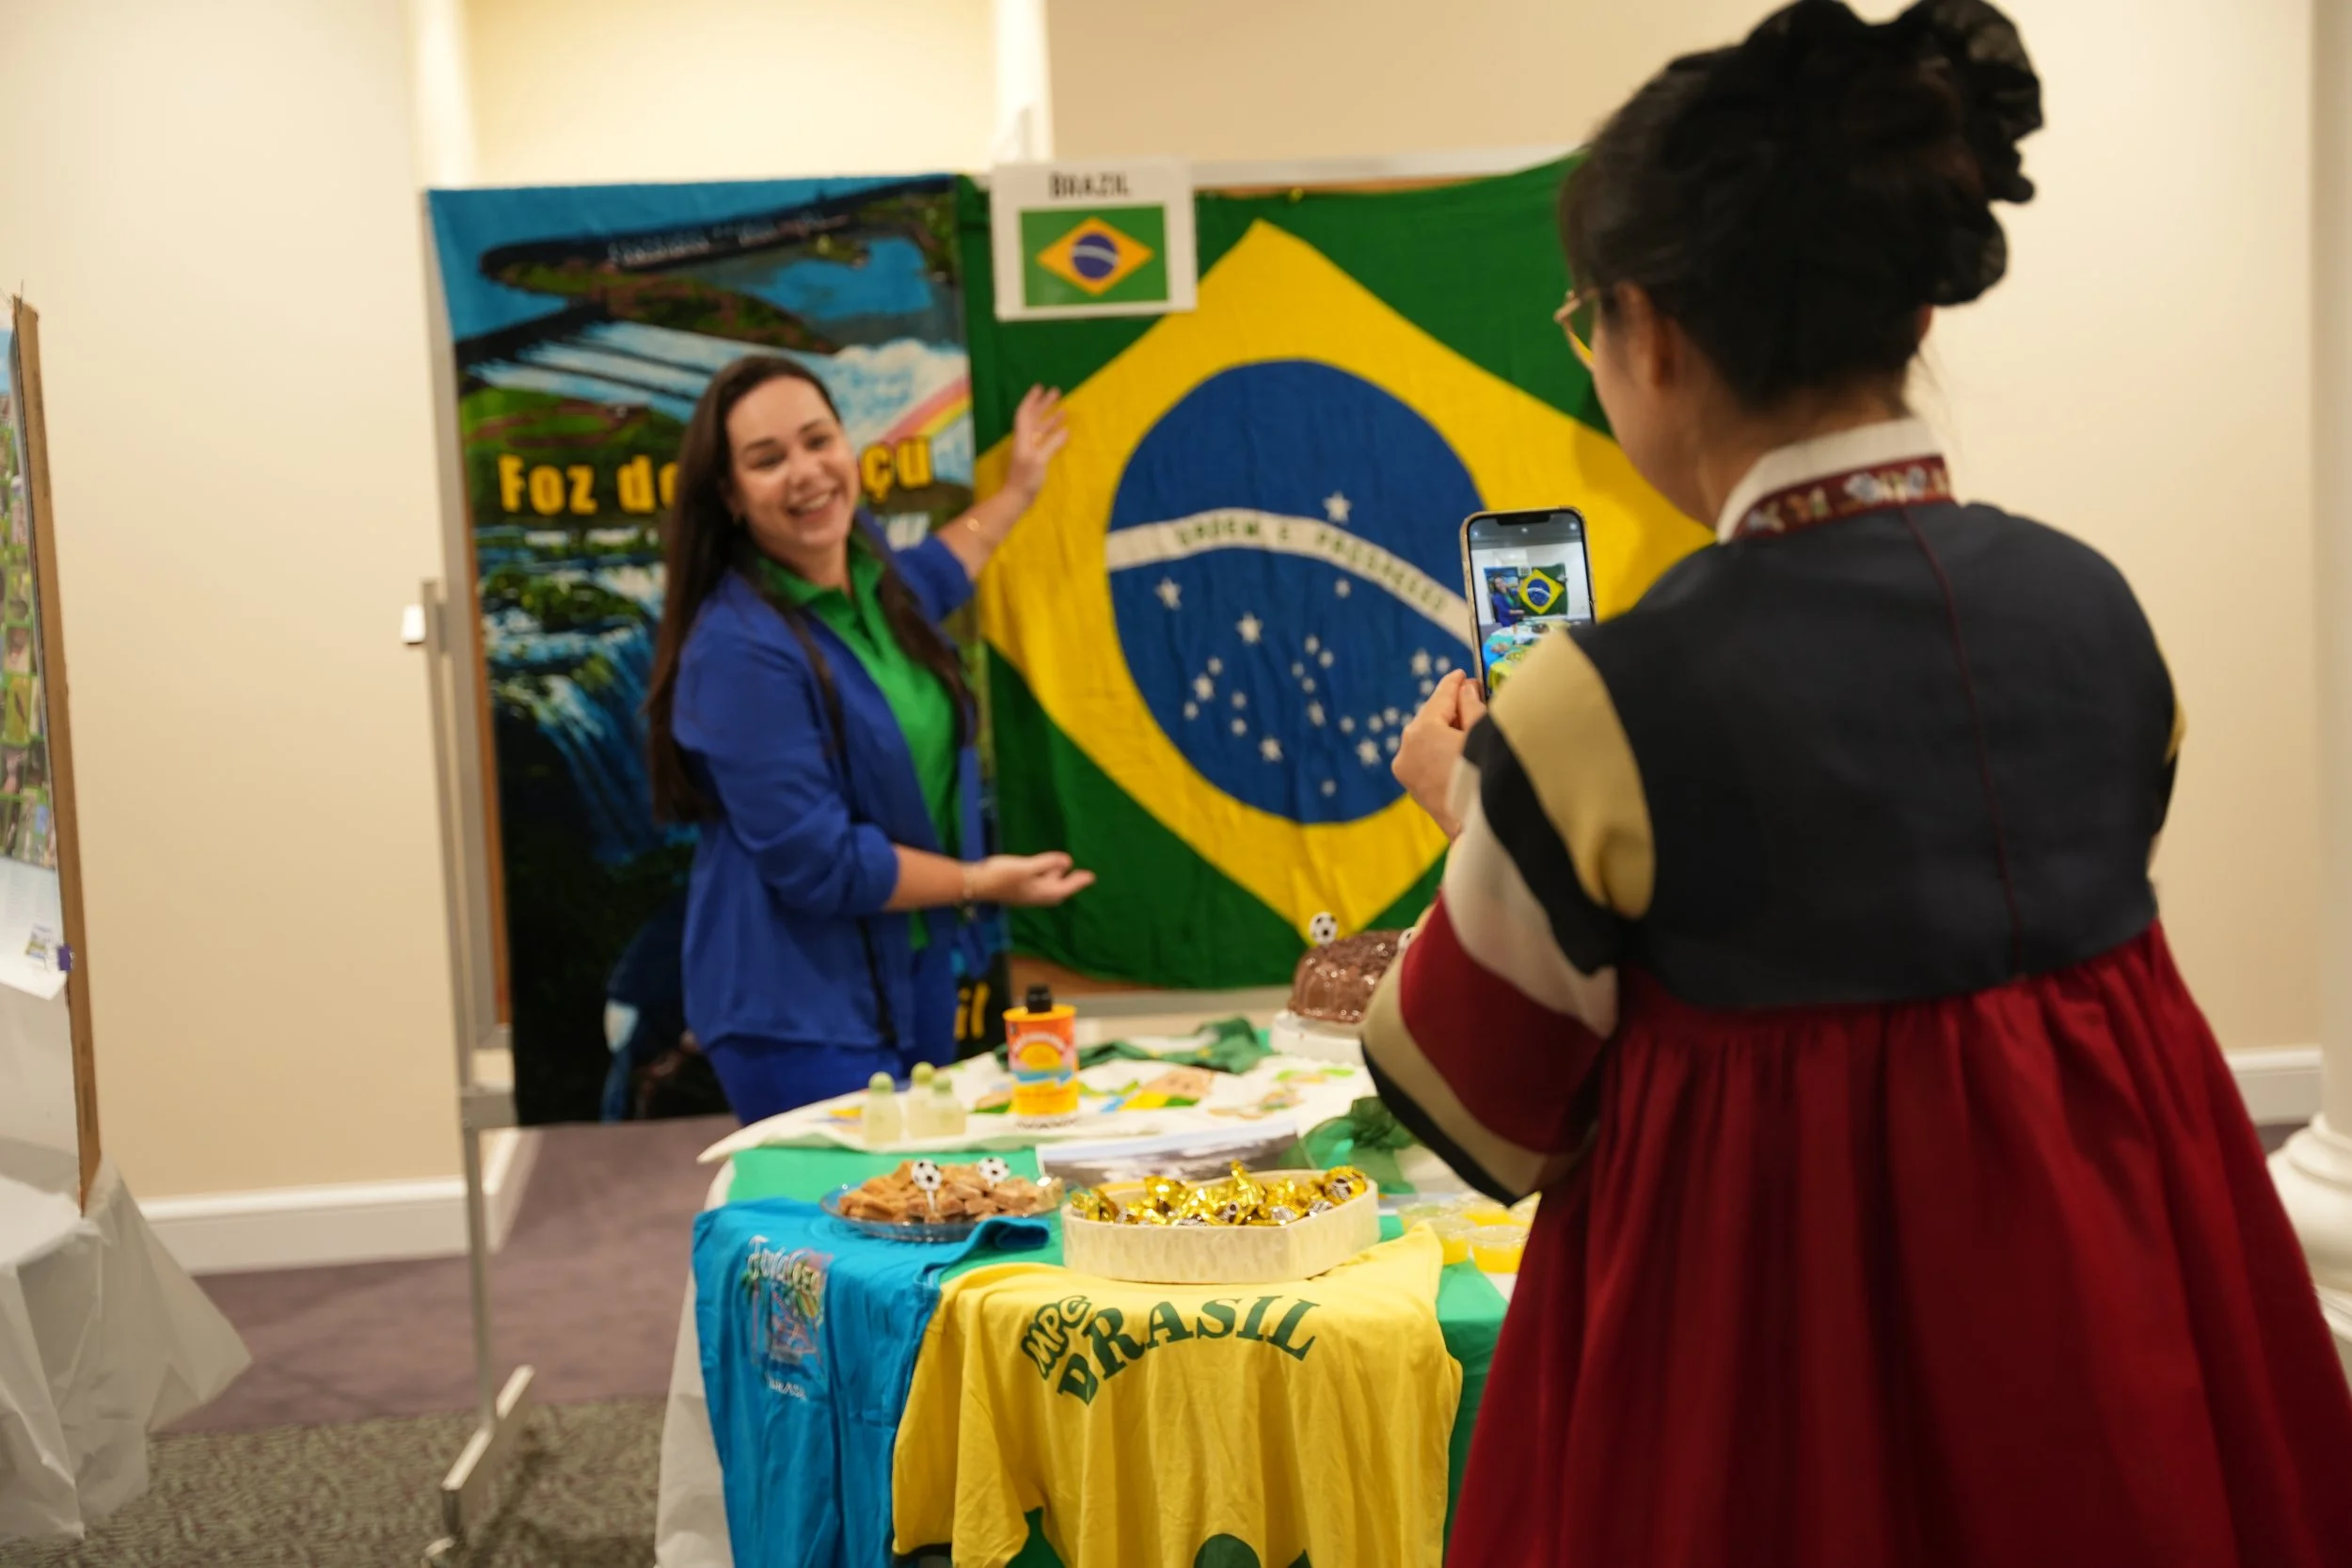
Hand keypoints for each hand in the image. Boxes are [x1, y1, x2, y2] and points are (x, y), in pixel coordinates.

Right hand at [972, 851, 1094, 907]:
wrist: (976, 884)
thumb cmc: (1003, 874)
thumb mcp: (1028, 866)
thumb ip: (1048, 863)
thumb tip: (1068, 861)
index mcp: (1042, 891)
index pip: (1066, 887)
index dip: (1079, 881)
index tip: (1091, 876)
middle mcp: (1036, 896)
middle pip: (1058, 890)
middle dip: (1069, 883)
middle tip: (1081, 874)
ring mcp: (1025, 895)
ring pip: (1048, 888)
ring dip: (1057, 880)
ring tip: (1064, 870)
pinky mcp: (1017, 890)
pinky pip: (1038, 886)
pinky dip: (1046, 878)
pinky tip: (1042, 871)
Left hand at [1002, 386, 1068, 508]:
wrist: (1016, 498)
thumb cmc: (1026, 479)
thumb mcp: (1039, 459)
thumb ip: (1052, 444)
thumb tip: (1065, 431)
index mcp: (1023, 437)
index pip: (1025, 413)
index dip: (1031, 400)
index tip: (1040, 388)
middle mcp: (1025, 440)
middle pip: (1033, 417)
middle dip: (1043, 404)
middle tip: (1056, 393)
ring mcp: (1029, 449)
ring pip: (1039, 428)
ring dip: (1050, 418)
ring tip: (1064, 410)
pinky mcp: (1034, 458)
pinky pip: (1044, 439)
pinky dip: (1052, 433)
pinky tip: (1062, 432)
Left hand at [1392, 671, 1486, 839]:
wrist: (1480, 831)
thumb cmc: (1487, 777)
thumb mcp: (1483, 734)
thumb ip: (1471, 705)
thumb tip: (1465, 689)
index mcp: (1422, 730)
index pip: (1441, 696)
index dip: (1454, 683)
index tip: (1462, 674)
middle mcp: (1406, 747)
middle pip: (1431, 716)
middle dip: (1451, 707)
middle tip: (1472, 696)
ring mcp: (1405, 768)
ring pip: (1425, 736)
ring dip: (1444, 728)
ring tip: (1469, 725)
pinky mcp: (1409, 785)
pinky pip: (1423, 755)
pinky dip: (1437, 747)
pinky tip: (1457, 747)